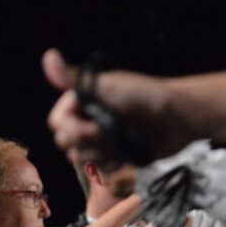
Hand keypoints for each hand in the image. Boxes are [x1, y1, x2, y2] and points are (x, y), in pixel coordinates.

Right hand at [41, 49, 183, 164]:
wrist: (178, 117)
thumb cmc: (144, 96)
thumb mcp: (106, 86)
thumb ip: (73, 78)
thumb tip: (48, 56)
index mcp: (81, 102)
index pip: (57, 123)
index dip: (70, 128)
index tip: (91, 127)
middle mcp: (87, 121)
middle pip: (66, 142)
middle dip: (86, 142)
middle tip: (109, 134)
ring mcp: (100, 140)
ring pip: (81, 158)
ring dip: (100, 154)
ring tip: (122, 143)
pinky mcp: (113, 157)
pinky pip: (99, 170)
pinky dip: (111, 165)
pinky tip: (126, 156)